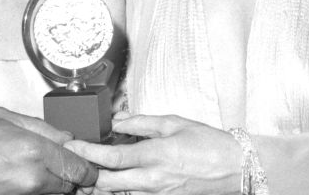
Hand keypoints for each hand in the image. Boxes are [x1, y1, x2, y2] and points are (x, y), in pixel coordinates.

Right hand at [0, 107, 97, 194]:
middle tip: (67, 162)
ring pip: (56, 192)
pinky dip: (40, 188)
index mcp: (33, 149)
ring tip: (42, 166)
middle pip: (72, 184)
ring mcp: (23, 194)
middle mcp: (33, 176)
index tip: (86, 161)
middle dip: (74, 174)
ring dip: (57, 182)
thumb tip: (66, 137)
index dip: (86, 165)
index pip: (78, 166)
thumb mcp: (5, 118)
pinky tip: (29, 175)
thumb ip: (42, 127)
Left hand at [66, 114, 240, 194]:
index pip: (110, 157)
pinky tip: (117, 181)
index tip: (72, 146)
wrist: (236, 169)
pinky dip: (121, 191)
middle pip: (106, 184)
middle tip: (74, 164)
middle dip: (86, 176)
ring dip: (101, 185)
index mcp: (155, 155)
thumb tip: (118, 120)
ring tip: (90, 173)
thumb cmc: (210, 145)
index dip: (87, 152)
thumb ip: (142, 122)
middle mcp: (153, 180)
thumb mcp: (174, 123)